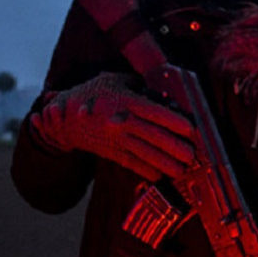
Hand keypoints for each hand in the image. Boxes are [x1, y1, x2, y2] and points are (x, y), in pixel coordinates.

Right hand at [29, 72, 195, 180]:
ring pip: (144, 154)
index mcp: (126, 102)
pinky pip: (131, 164)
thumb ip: (141, 85)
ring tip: (181, 170)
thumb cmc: (95, 93)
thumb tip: (164, 95)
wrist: (65, 115)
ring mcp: (116, 140)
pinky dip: (146, 170)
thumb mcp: (117, 80)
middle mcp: (122, 122)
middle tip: (192, 155)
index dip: (175, 122)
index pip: (155, 113)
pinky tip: (159, 176)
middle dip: (175, 148)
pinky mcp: (111, 152)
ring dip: (164, 164)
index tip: (191, 129)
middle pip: (154, 137)